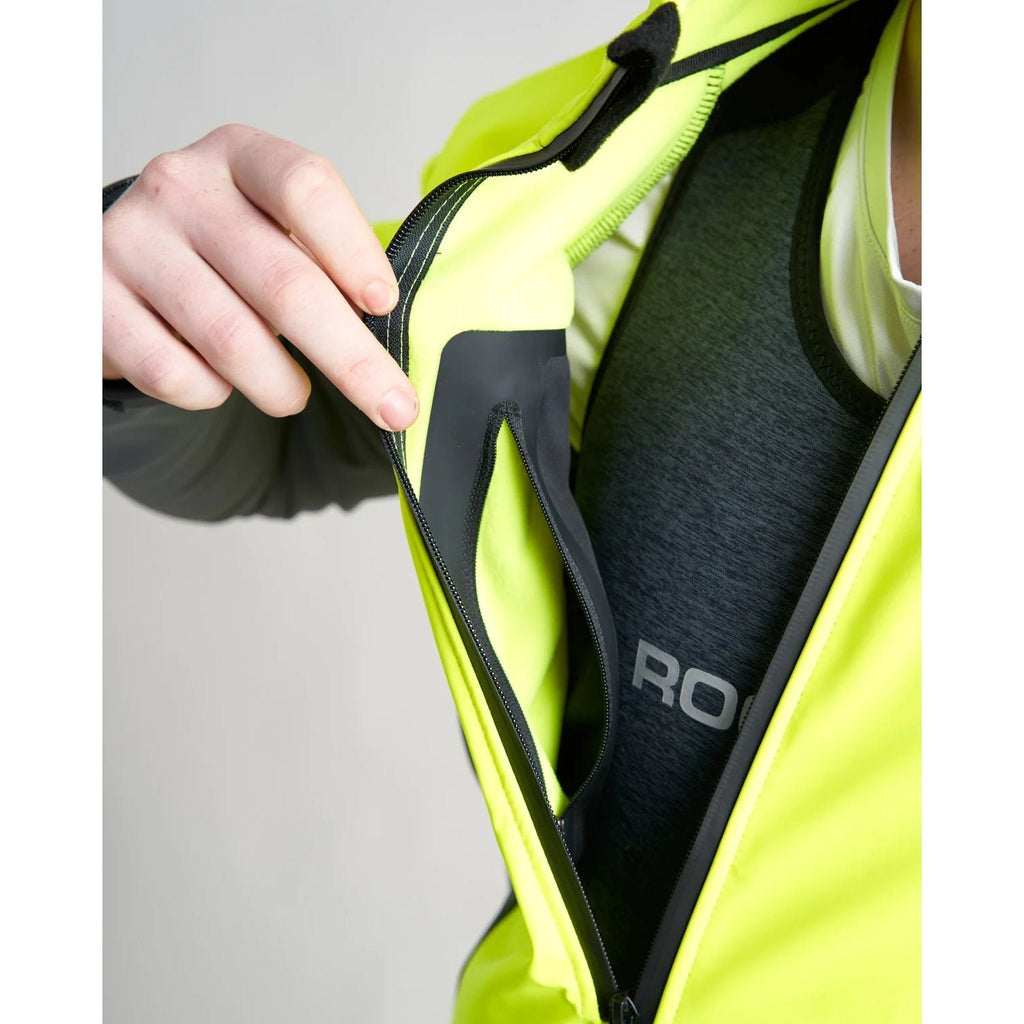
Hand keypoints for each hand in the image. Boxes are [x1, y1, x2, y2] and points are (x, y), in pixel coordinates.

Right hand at [102, 124, 417, 429]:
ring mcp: (131, 241)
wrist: (122, 268)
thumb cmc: (228, 256)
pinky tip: (219, 380)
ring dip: (281, 387)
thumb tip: (395, 334)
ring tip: (292, 394)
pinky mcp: (94, 301)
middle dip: (353, 360)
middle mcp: (181, 186)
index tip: (386, 304)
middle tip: (395, 409)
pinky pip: (177, 375)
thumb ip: (329, 265)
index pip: (306, 186)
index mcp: (241, 156)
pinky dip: (213, 395)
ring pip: (233, 341)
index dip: (354, 250)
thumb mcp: (277, 233)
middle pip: (285, 283)